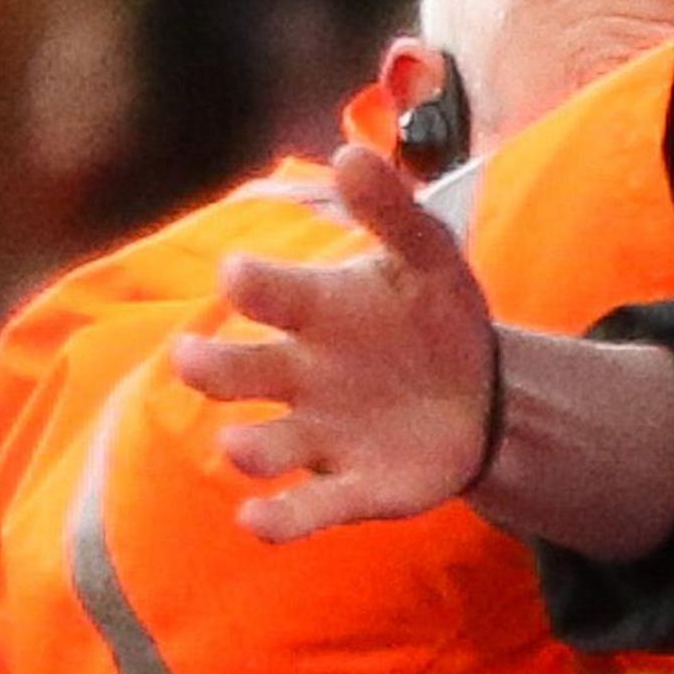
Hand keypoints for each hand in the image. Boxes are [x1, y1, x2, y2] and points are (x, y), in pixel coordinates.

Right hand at [172, 143, 501, 543]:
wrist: (482, 394)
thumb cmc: (435, 317)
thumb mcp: (430, 257)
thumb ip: (394, 209)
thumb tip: (348, 153)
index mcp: (315, 312)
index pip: (271, 294)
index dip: (252, 285)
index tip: (236, 273)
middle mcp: (300, 376)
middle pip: (239, 374)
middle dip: (212, 369)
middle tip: (192, 359)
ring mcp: (320, 435)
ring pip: (263, 446)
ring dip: (247, 447)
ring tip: (240, 444)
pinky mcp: (351, 488)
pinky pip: (304, 510)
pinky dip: (279, 520)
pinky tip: (257, 520)